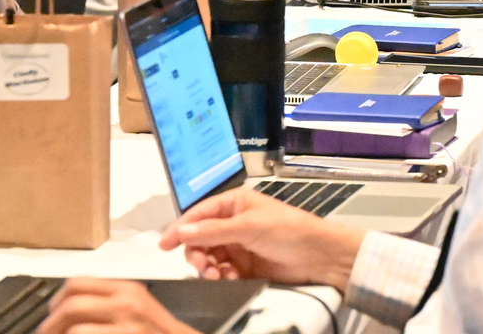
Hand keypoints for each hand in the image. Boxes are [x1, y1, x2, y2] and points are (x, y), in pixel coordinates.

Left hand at [38, 278, 197, 333]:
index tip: (51, 313)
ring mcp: (127, 326)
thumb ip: (107, 300)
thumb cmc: (154, 329)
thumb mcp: (136, 304)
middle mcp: (126, 303)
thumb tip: (64, 308)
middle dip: (50, 323)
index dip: (56, 299)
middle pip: (71, 304)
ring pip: (75, 329)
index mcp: (127, 288)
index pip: (78, 283)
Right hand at [158, 188, 365, 289]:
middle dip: (197, 253)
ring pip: (208, 257)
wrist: (318, 257)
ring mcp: (238, 245)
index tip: (164, 245)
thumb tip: (181, 232)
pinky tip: (231, 279)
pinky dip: (221, 277)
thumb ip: (214, 231)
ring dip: (208, 268)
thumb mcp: (250, 226)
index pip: (198, 213)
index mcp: (235, 203)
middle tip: (202, 267)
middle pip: (199, 238)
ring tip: (217, 276)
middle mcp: (233, 222)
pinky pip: (221, 272)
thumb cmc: (289, 231)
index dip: (180, 228)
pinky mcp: (244, 265)